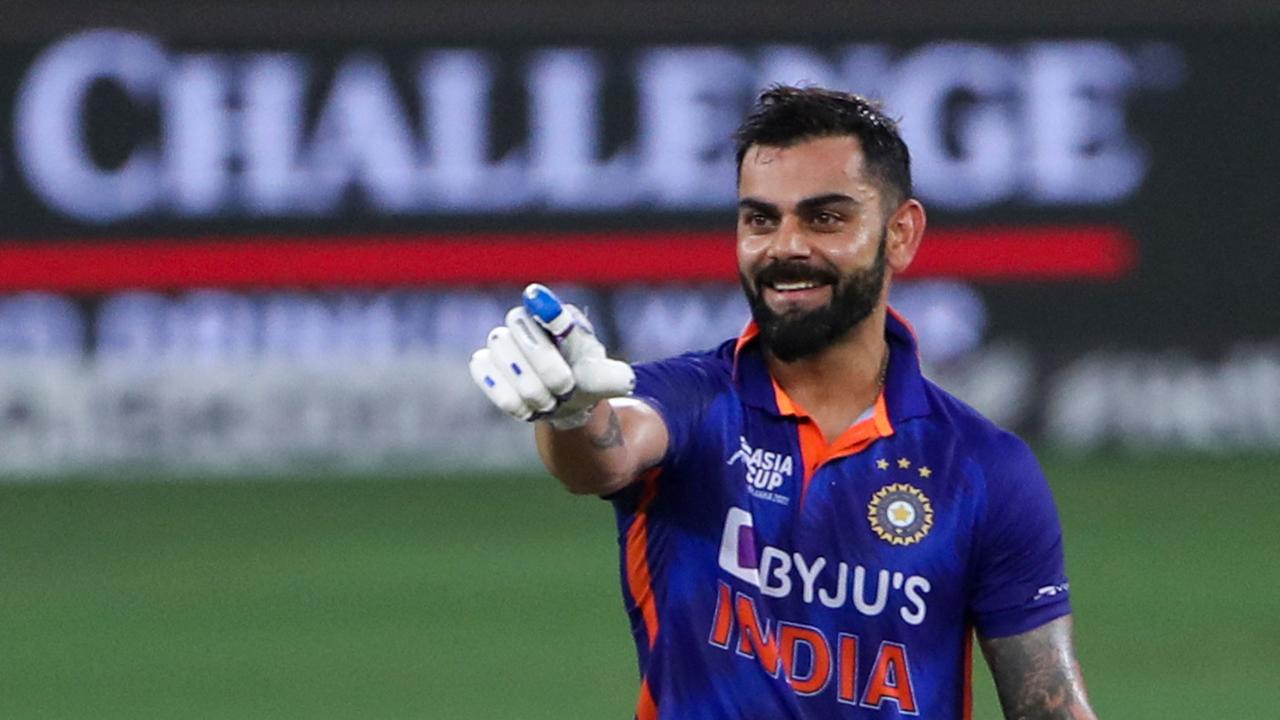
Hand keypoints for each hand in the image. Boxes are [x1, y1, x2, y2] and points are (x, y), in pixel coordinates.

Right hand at [469, 284, 635, 428]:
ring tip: (549, 402)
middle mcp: (525, 321)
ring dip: (527, 383)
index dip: (542, 304)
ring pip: (499, 347)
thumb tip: (625, 381)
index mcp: (558, 317)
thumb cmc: (586, 382)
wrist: (564, 402)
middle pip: (518, 323)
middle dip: (543, 362)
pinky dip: (505, 393)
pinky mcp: (483, 362)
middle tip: (565, 388)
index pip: (545, 303)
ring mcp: (501, 341)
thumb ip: (613, 378)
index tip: (538, 299)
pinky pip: (482, 368)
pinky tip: (526, 408)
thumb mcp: (609, 381)